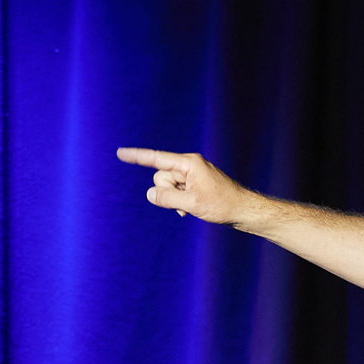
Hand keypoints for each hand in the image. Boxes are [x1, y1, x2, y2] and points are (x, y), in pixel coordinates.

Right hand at [116, 147, 260, 225]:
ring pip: (167, 186)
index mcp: (189, 163)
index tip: (120, 153)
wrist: (243, 210)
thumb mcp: (191, 203)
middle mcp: (189, 165)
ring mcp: (192, 175)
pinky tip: (190, 209)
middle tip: (185, 203)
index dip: (137, 157)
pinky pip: (176, 192)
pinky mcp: (194, 184)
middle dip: (166, 192)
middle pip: (161, 177)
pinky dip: (179, 202)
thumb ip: (167, 198)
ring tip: (190, 207)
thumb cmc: (222, 204)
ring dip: (174, 200)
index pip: (157, 159)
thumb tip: (150, 194)